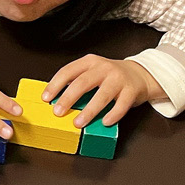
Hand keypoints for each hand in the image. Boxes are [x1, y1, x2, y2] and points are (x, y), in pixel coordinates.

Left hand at [43, 55, 164, 127]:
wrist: (139, 74)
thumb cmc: (110, 76)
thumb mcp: (92, 72)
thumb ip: (77, 81)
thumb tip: (56, 100)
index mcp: (90, 62)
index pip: (68, 71)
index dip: (55, 84)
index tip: (46, 98)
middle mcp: (104, 68)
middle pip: (83, 83)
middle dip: (68, 98)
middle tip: (58, 112)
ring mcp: (118, 78)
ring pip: (102, 95)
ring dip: (89, 111)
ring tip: (78, 122)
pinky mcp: (131, 90)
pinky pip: (121, 104)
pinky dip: (113, 114)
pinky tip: (105, 122)